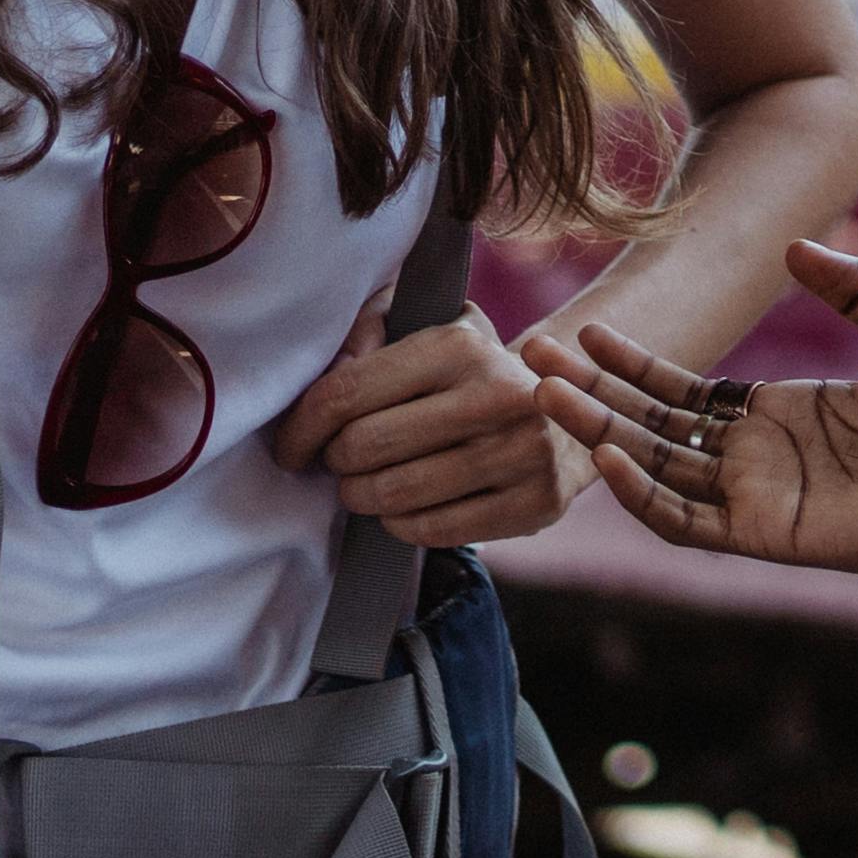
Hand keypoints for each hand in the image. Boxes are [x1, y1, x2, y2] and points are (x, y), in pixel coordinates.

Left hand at [269, 297, 592, 547]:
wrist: (565, 408)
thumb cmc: (468, 371)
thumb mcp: (425, 328)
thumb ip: (367, 332)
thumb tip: (329, 374)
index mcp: (461, 344)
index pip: (345, 393)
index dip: (301, 427)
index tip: (291, 446)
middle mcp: (499, 394)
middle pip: (364, 447)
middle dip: (334, 462)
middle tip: (338, 461)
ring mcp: (523, 452)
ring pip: (395, 494)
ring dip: (362, 496)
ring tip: (365, 485)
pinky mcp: (535, 502)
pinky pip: (434, 530)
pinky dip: (401, 525)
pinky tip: (403, 508)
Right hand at [528, 241, 857, 585]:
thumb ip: (853, 287)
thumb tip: (794, 247)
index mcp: (777, 415)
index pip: (682, 392)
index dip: (633, 365)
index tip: (585, 331)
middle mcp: (756, 459)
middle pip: (651, 428)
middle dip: (593, 397)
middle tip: (533, 362)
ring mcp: (758, 499)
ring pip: (655, 471)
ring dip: (599, 437)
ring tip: (547, 399)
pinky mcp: (770, 535)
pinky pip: (688, 520)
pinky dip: (644, 494)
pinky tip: (610, 456)